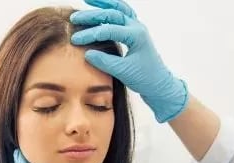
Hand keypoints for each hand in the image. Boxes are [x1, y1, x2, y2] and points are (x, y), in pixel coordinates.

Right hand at [71, 0, 187, 121]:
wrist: (158, 84)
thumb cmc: (144, 78)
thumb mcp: (123, 72)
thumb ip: (105, 62)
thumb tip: (87, 53)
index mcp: (136, 36)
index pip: (108, 30)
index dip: (90, 34)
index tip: (75, 40)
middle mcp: (137, 27)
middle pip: (112, 14)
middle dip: (92, 15)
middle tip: (75, 17)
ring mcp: (136, 28)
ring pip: (119, 9)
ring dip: (103, 3)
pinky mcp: (134, 32)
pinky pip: (122, 14)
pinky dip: (111, 8)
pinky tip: (101, 7)